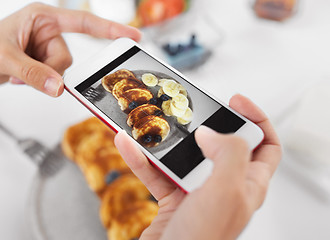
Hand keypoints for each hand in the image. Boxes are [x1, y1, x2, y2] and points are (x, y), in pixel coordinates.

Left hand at [0, 3, 140, 96]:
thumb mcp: (5, 59)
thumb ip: (34, 73)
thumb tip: (58, 87)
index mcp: (42, 17)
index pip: (83, 22)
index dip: (110, 29)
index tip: (131, 35)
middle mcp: (47, 31)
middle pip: (69, 57)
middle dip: (51, 70)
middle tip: (28, 71)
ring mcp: (46, 47)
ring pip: (63, 70)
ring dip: (45, 77)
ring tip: (21, 72)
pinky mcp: (44, 61)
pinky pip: (56, 76)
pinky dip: (42, 81)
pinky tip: (24, 77)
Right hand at [114, 94, 281, 239]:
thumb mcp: (226, 192)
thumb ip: (228, 154)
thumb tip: (210, 133)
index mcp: (248, 184)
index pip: (266, 145)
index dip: (256, 119)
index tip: (234, 101)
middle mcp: (224, 186)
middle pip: (219, 144)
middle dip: (201, 124)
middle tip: (186, 109)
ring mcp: (198, 192)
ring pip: (183, 156)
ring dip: (163, 141)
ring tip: (147, 122)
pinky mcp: (173, 198)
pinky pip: (157, 172)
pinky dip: (141, 159)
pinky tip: (127, 145)